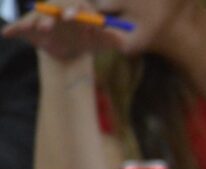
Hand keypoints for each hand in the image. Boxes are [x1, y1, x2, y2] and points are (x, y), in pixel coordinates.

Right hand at [1, 2, 126, 61]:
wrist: (71, 51)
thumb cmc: (88, 41)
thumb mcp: (102, 43)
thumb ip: (112, 40)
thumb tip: (121, 40)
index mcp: (75, 9)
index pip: (76, 6)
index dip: (74, 11)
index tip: (74, 18)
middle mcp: (57, 10)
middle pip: (54, 8)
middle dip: (52, 14)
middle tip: (51, 24)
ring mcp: (41, 18)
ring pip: (37, 17)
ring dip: (34, 21)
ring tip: (37, 28)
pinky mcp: (28, 28)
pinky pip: (20, 27)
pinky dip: (13, 29)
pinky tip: (7, 34)